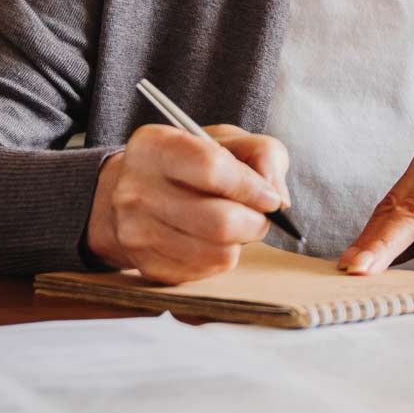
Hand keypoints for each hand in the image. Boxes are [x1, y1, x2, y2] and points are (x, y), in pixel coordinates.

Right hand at [84, 123, 290, 284]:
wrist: (134, 192)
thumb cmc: (190, 162)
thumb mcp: (227, 140)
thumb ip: (262, 155)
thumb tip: (279, 201)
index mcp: (153, 146)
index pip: (211, 168)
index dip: (251, 186)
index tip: (270, 197)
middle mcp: (136, 190)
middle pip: (219, 221)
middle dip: (254, 222)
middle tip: (259, 216)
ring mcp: (137, 232)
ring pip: (217, 252)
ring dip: (240, 242)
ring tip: (234, 225)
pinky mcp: (148, 266)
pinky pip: (206, 272)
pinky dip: (221, 258)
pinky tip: (212, 240)